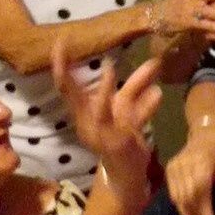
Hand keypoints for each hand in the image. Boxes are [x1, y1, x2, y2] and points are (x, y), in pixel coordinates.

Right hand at [52, 44, 161, 197]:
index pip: (67, 85)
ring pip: (98, 108)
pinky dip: (134, 106)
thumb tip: (155, 61)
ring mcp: (98, 132)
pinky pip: (121, 122)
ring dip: (103, 89)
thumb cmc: (123, 135)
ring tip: (109, 67)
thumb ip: (139, 85)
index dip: (61, 64)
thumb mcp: (129, 107)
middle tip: (60, 46)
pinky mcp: (116, 142)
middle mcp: (86, 120)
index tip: (59, 41)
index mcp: (84, 111)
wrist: (128, 173)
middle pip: (68, 92)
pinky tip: (153, 93)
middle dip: (62, 69)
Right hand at [163, 118, 214, 214]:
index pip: (200, 193)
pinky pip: (172, 193)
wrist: (206, 132)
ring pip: (178, 197)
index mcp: (202, 164)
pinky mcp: (168, 170)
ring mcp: (174, 167)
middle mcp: (184, 165)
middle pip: (187, 198)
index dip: (204, 214)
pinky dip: (180, 206)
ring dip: (188, 214)